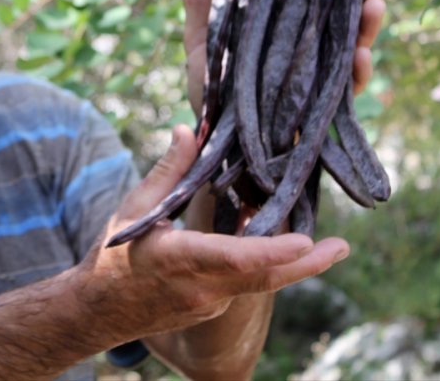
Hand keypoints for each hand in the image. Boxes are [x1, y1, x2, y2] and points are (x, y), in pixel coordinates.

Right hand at [86, 125, 349, 338]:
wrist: (99, 310)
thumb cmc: (114, 255)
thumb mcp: (135, 208)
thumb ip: (168, 171)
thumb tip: (190, 128)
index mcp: (177, 258)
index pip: (233, 258)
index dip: (272, 251)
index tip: (305, 241)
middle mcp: (200, 287)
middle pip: (262, 277)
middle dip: (306, 264)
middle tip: (340, 248)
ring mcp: (208, 303)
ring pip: (259, 283)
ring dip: (291, 265)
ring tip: (326, 247)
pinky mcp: (212, 308)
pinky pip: (246, 286)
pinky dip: (265, 268)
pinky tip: (281, 250)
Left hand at [177, 0, 385, 109]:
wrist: (216, 144)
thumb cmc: (212, 90)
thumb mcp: (204, 43)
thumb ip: (202, 4)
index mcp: (285, 27)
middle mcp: (307, 47)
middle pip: (343, 14)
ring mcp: (319, 76)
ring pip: (352, 45)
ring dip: (368, 25)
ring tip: (375, 3)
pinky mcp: (324, 107)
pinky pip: (347, 88)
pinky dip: (357, 71)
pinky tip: (362, 56)